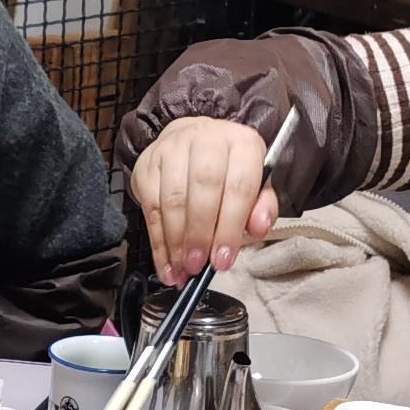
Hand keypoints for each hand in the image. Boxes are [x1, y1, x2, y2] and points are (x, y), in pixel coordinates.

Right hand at [131, 115, 278, 282]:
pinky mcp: (147, 165)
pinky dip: (158, 243)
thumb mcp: (257, 185)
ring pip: (172, 200)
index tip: (223, 257)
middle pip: (202, 189)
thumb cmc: (228, 170)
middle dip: (200, 235)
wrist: (194, 142)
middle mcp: (206, 139)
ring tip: (183, 269)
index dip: (230, 227)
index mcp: (241, 143)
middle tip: (199, 265)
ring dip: (176, 242)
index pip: (238, 185)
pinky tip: (167, 263)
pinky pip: (150, 208)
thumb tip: (259, 227)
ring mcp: (172, 149)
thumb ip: (262, 208)